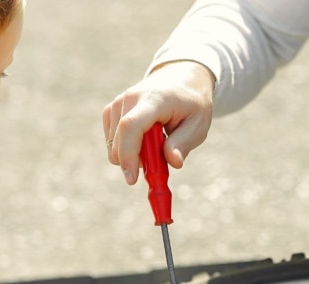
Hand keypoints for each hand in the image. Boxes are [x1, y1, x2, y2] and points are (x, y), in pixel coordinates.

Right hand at [103, 60, 213, 184]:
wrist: (180, 79)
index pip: (131, 126)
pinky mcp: (111, 110)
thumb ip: (183, 143)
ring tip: (157, 142)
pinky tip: (145, 138)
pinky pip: (112, 141)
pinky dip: (126, 147)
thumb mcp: (198, 124)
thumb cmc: (191, 104)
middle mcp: (130, 98)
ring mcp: (117, 103)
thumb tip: (173, 162)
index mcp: (154, 99)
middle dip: (135, 161)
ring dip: (133, 154)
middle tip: (159, 161)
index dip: (128, 154)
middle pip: (118, 141)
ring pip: (114, 145)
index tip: (132, 179)